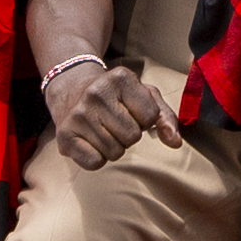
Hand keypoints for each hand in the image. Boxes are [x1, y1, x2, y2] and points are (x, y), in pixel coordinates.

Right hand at [45, 53, 175, 168]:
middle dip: (129, 134)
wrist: (71, 89)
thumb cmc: (116, 96)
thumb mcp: (144, 96)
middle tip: (115, 122)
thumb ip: (165, 117)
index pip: (150, 118)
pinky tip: (90, 141)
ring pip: (115, 153)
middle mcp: (96, 93)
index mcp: (120, 78)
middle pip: (132, 137)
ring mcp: (78, 114)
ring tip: (102, 129)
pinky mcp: (64, 135)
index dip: (144, 120)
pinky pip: (95, 163)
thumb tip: (176, 143)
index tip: (130, 110)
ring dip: (114, 146)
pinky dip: (97, 158)